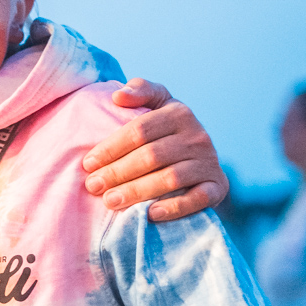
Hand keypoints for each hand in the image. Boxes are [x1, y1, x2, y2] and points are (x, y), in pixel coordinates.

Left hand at [83, 79, 227, 222]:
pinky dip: (173, 207)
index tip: (88, 164)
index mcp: (179, 113)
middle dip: (118, 172)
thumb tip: (118, 95)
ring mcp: (209, 162)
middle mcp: (197, 136)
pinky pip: (197, 198)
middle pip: (151, 156)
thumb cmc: (168, 132)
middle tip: (93, 186)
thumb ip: (140, 91)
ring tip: (110, 201)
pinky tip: (149, 214)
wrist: (203, 162)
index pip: (139, 130)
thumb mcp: (157, 105)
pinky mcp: (218, 186)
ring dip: (137, 191)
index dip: (111, 148)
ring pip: (170, 178)